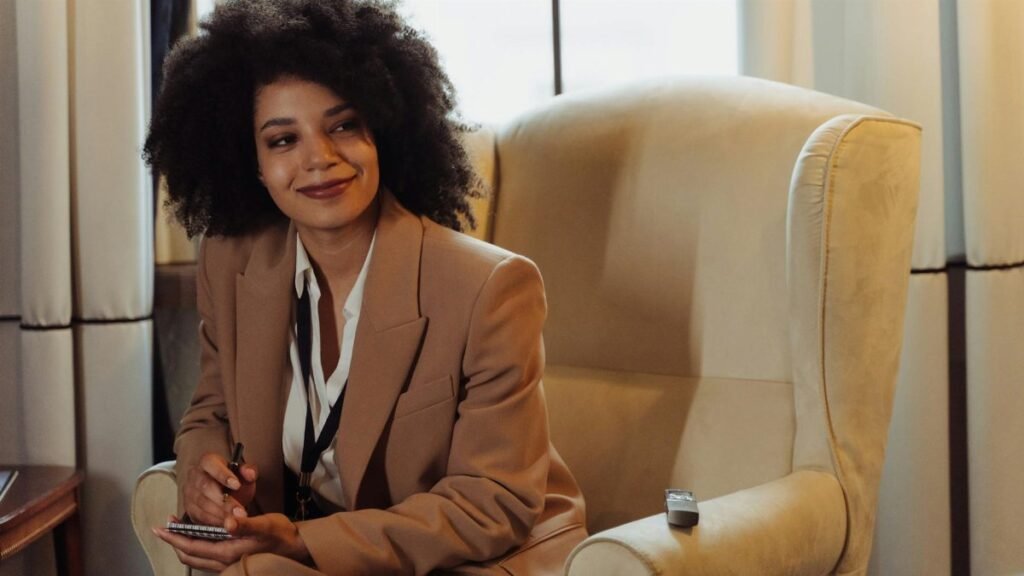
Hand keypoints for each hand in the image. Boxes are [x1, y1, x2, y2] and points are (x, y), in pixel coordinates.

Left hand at [153, 511, 309, 572]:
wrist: (295, 547)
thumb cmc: (280, 535)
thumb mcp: (264, 525)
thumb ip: (245, 524)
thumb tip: (228, 522)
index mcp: (228, 552)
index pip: (192, 547)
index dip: (175, 538)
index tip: (161, 527)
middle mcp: (225, 561)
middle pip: (190, 555)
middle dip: (175, 541)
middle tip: (163, 528)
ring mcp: (229, 563)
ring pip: (197, 558)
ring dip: (184, 544)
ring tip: (178, 530)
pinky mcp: (234, 560)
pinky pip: (206, 557)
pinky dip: (197, 547)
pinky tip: (200, 536)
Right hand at [184, 452, 257, 525]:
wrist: (225, 494)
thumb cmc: (234, 482)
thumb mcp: (244, 474)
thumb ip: (249, 471)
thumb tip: (250, 473)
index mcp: (207, 461)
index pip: (211, 464)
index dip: (223, 475)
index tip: (237, 485)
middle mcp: (194, 475)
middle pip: (206, 487)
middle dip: (224, 501)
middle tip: (239, 511)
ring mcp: (189, 493)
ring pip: (202, 504)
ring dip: (220, 514)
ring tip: (236, 520)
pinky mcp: (189, 509)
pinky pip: (199, 516)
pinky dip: (214, 521)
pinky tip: (227, 525)